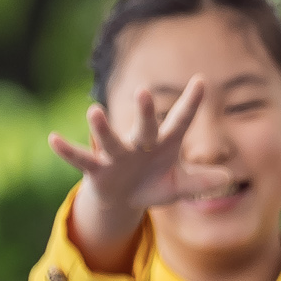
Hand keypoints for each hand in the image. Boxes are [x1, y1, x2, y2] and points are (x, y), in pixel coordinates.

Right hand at [47, 78, 232, 271]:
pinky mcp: (98, 170)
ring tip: (93, 111)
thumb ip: (201, 182)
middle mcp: (140, 143)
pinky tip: (53, 139)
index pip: (180, 121)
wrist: (125, 199)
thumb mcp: (179, 186)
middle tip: (144, 92)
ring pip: (110, 140)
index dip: (190, 103)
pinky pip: (81, 159)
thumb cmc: (154, 183)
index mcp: (164, 143)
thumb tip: (228, 180)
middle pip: (145, 126)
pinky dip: (67, 151)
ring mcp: (117, 155)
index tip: (201, 81)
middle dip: (145, 111)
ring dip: (102, 128)